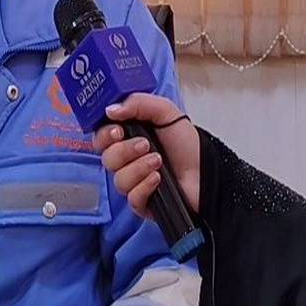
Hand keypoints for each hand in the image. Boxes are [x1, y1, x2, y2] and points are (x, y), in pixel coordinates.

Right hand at [92, 93, 200, 218]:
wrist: (205, 170)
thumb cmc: (185, 142)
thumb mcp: (165, 112)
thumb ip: (137, 103)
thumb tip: (110, 110)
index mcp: (127, 137)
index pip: (100, 137)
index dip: (104, 135)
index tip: (118, 131)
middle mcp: (126, 160)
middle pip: (106, 158)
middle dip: (125, 150)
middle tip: (145, 144)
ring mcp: (133, 182)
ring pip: (119, 179)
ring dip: (139, 168)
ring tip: (159, 162)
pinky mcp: (141, 202)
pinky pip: (132, 198)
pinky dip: (145, 186)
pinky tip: (158, 179)